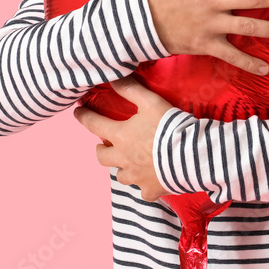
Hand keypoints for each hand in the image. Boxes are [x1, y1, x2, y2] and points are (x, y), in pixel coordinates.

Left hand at [73, 75, 172, 202]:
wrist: (191, 154)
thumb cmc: (169, 126)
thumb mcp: (150, 102)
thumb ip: (130, 89)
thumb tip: (112, 77)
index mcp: (121, 136)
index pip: (94, 125)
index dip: (84, 116)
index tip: (78, 112)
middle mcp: (123, 159)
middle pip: (102, 157)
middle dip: (101, 149)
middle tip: (104, 144)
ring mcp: (136, 177)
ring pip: (120, 176)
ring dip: (122, 168)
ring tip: (129, 162)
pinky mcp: (151, 190)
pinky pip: (143, 191)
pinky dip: (144, 185)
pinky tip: (150, 180)